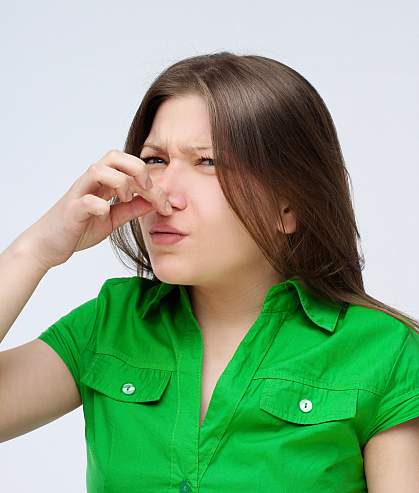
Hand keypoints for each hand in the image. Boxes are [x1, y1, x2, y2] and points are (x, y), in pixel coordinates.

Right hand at [15, 149, 170, 269]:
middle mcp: (91, 183)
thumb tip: (155, 202)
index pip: (130, 166)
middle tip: (148, 189)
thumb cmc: (79, 228)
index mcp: (103, 182)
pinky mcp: (71, 211)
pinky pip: (85, 201)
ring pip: (98, 170)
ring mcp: (79, 194)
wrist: (48, 245)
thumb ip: (132, 208)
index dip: (153, 180)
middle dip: (137, 168)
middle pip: (114, 156)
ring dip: (119, 182)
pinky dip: (99, 204)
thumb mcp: (112, 218)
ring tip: (125, 200)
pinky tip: (106, 213)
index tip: (167, 204)